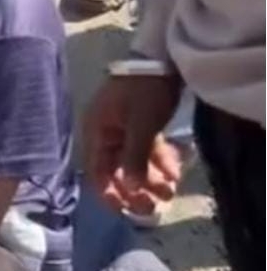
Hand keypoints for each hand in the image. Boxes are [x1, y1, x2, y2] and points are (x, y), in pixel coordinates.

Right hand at [84, 75, 183, 211]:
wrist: (161, 59)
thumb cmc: (144, 92)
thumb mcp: (140, 126)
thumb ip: (134, 159)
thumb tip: (130, 190)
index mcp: (96, 132)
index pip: (96, 171)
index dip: (109, 193)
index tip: (126, 211)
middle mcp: (104, 133)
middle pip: (115, 170)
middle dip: (134, 190)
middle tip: (154, 207)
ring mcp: (122, 129)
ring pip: (133, 162)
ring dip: (150, 178)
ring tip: (170, 192)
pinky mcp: (138, 124)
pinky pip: (144, 150)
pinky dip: (157, 162)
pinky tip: (174, 173)